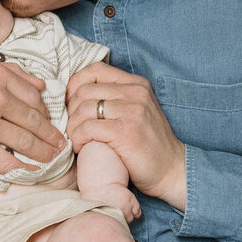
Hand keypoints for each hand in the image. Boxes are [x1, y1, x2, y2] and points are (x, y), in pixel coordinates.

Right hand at [0, 58, 62, 174]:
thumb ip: (9, 72)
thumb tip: (41, 85)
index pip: (33, 97)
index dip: (46, 113)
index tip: (50, 122)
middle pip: (34, 120)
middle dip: (51, 135)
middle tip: (61, 144)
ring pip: (25, 141)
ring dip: (43, 152)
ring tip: (52, 157)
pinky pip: (8, 160)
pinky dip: (24, 167)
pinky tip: (33, 170)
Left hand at [66, 62, 187, 208]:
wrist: (171, 171)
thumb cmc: (148, 145)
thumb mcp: (136, 112)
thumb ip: (114, 99)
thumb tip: (75, 95)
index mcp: (136, 84)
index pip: (95, 70)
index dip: (75, 85)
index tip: (70, 104)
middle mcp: (135, 93)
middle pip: (85, 90)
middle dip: (70, 111)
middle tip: (72, 128)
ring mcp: (132, 111)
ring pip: (83, 109)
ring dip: (73, 128)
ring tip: (77, 140)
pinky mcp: (125, 131)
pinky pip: (87, 128)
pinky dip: (78, 139)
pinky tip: (82, 148)